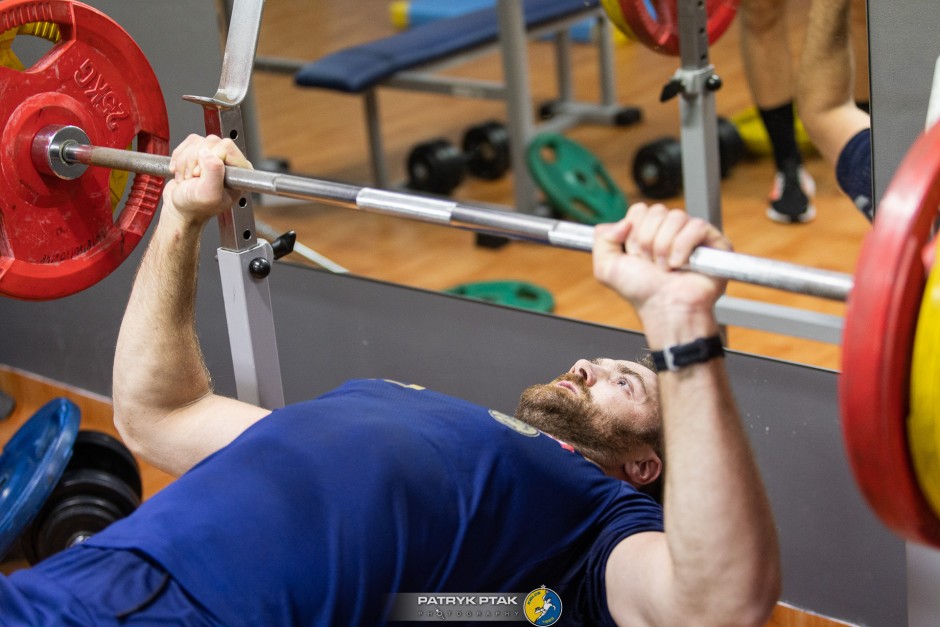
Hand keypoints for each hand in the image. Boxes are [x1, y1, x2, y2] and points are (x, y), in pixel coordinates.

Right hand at [162, 134, 251, 225]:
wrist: (179, 210)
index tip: (201, 175)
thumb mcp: (209, 195)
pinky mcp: (201, 153)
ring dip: (186, 161)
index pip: (226, 146)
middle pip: (211, 142)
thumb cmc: (195, 207)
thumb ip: (214, 173)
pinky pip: (189, 142)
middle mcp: (230, 163)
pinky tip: (182, 172)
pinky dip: (180, 157)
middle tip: (193, 178)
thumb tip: (209, 153)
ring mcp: (215, 157)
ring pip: (198, 142)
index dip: (210, 158)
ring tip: (188, 178)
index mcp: (240, 172)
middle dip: (195, 160)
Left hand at [593, 204, 730, 332]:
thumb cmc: (641, 291)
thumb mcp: (606, 267)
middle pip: (656, 211)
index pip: (639, 210)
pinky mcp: (713, 241)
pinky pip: (696, 226)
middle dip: (647, 242)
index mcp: (647, 231)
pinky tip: (681, 265)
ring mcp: (692, 234)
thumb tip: (623, 221)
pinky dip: (683, 248)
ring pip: (675, 217)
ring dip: (664, 248)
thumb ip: (602, 238)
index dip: (633, 234)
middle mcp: (670, 230)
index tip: (635, 257)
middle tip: (651, 264)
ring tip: (666, 267)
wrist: (665, 308)